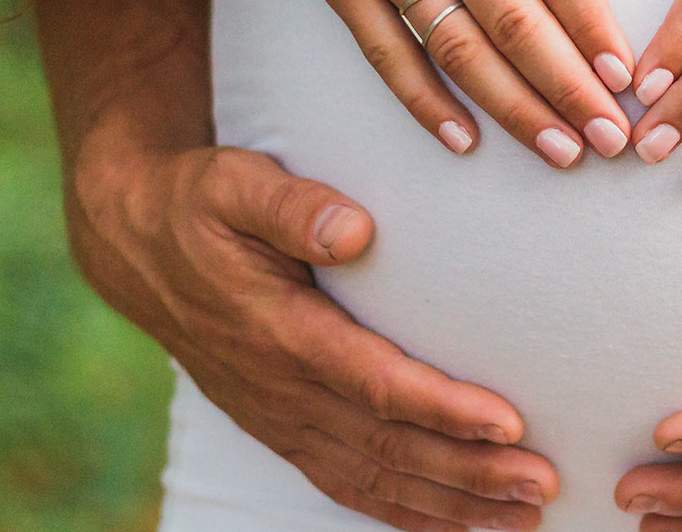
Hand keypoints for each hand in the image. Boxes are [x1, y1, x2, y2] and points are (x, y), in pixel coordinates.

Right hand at [64, 144, 559, 531]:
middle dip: (469, 473)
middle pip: (387, 448)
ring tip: (523, 518)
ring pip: (373, 481)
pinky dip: (406, 515)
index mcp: (278, 332)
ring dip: (451, 506)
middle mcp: (281, 390)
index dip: (442, 409)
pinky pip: (348, 487)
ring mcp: (280, 420)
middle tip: (543, 483)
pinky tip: (461, 526)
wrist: (138, 247)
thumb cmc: (201, 205)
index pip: (374, 383)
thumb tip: (356, 229)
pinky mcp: (284, 431)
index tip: (509, 423)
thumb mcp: (233, 184)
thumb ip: (291, 206)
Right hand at [255, 0, 644, 166]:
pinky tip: (462, 139)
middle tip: (613, 138)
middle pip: (513, 20)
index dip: (591, 22)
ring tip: (560, 151)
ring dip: (512, 107)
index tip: (626, 71)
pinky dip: (422, 101)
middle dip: (567, 87)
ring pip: (457, 48)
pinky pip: (385, 52)